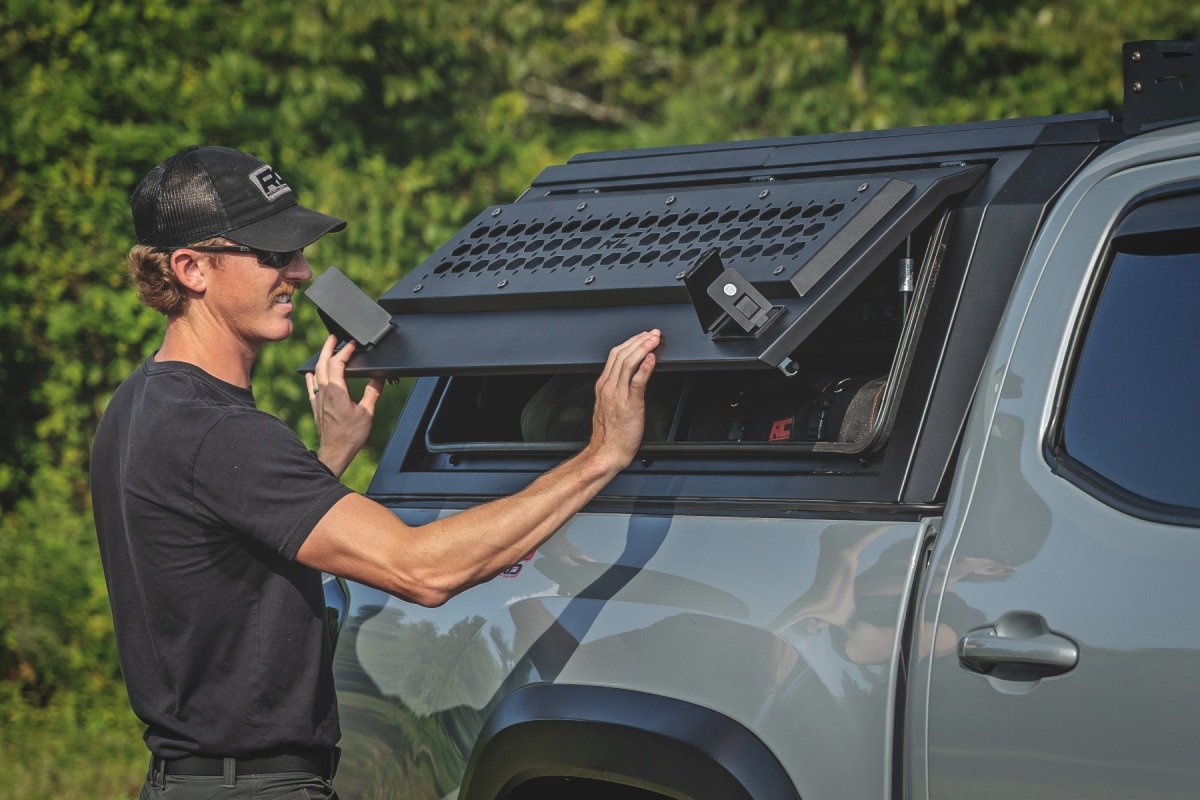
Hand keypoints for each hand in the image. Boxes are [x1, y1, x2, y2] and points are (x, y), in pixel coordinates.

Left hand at [307, 335, 385, 477]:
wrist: (335, 452)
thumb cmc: (351, 435)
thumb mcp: (367, 412)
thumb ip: (373, 392)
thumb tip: (379, 377)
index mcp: (336, 391)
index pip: (337, 363)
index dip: (345, 351)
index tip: (353, 344)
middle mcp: (324, 392)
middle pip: (322, 363)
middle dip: (328, 348)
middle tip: (334, 336)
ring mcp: (318, 399)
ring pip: (316, 373)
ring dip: (321, 359)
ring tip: (327, 350)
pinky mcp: (316, 406)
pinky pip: (311, 386)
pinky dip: (312, 376)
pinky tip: (312, 373)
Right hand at [585, 329, 660, 473]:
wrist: (607, 451)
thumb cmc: (610, 433)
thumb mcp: (608, 405)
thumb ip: (616, 389)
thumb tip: (629, 376)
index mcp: (604, 385)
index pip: (615, 355)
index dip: (630, 342)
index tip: (642, 336)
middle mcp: (609, 387)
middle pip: (622, 354)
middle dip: (639, 340)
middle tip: (653, 333)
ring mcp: (619, 395)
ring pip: (629, 363)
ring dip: (643, 348)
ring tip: (654, 340)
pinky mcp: (631, 405)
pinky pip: (637, 382)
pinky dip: (645, 368)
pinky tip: (652, 359)